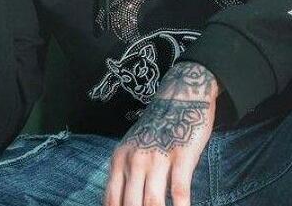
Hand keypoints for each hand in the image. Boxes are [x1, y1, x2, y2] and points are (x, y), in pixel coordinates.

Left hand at [104, 61, 219, 205]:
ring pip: (153, 203)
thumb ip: (124, 177)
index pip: (111, 203)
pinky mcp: (181, 156)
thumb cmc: (157, 128)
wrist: (181, 96)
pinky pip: (179, 192)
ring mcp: (157, 158)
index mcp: (119, 160)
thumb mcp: (132, 148)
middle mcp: (134, 160)